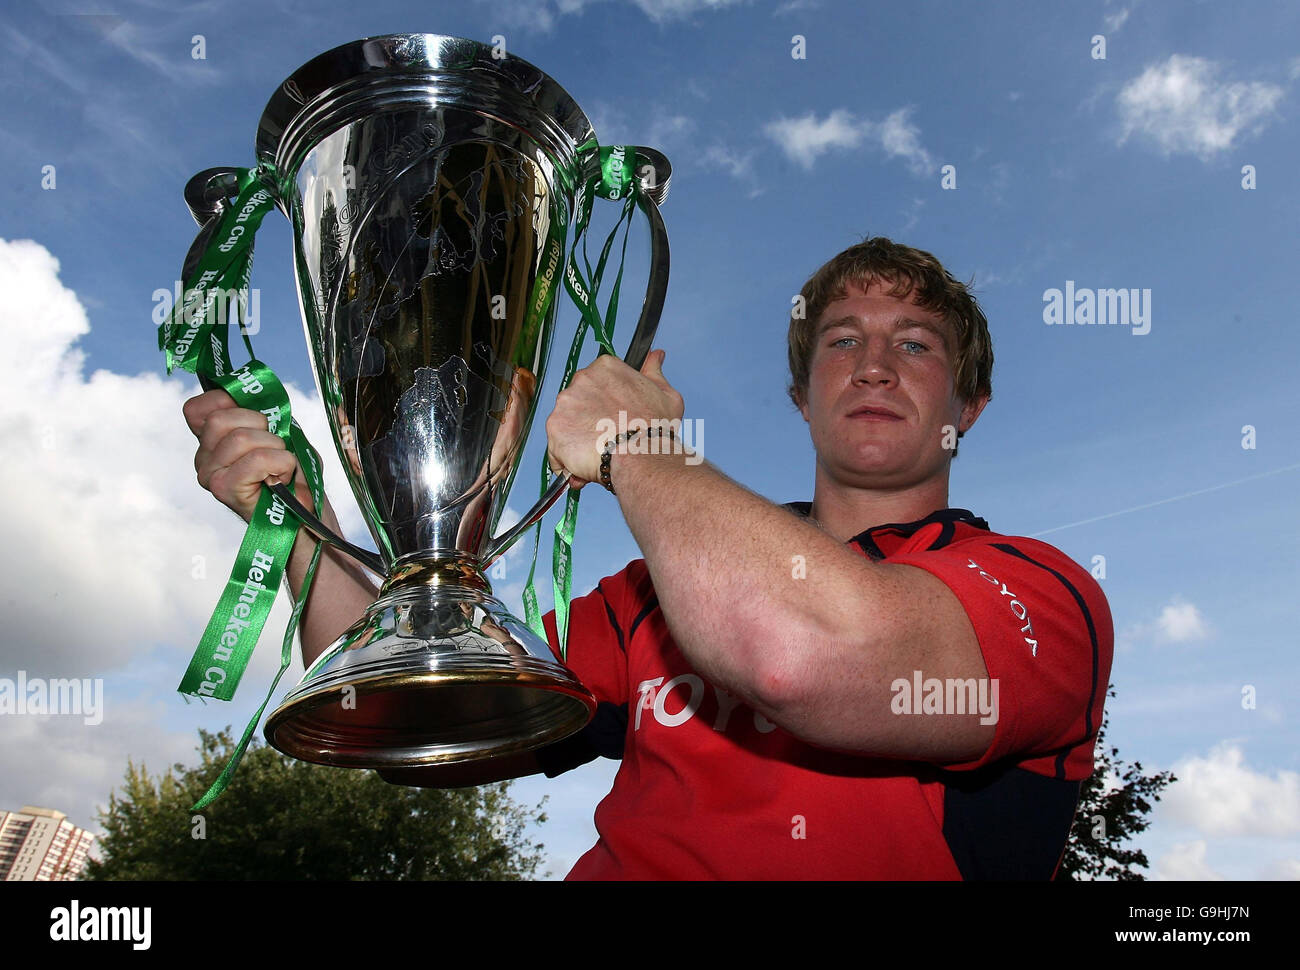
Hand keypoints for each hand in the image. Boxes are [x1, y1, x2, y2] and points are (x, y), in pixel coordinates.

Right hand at [183, 388, 310, 522]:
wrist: (306, 513)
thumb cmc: (295, 473)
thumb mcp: (281, 432)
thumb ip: (261, 411)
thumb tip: (250, 395)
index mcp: (212, 440)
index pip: (196, 408)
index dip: (225, 402)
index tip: (256, 416)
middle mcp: (204, 458)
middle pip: (220, 419)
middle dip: (259, 424)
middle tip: (275, 445)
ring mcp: (210, 475)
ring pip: (240, 438)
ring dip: (275, 447)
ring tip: (281, 465)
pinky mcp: (223, 490)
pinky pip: (256, 460)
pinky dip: (280, 463)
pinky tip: (282, 477)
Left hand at [544, 348, 683, 488]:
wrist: (640, 455)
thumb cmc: (654, 428)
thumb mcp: (664, 393)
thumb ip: (654, 371)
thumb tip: (656, 356)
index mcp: (606, 367)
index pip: (596, 383)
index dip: (603, 405)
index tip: (612, 418)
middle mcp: (582, 378)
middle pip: (578, 403)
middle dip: (588, 421)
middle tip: (607, 438)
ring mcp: (565, 402)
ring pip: (566, 425)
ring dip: (578, 441)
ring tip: (599, 454)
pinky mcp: (554, 426)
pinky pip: (556, 448)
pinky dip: (567, 460)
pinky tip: (586, 466)